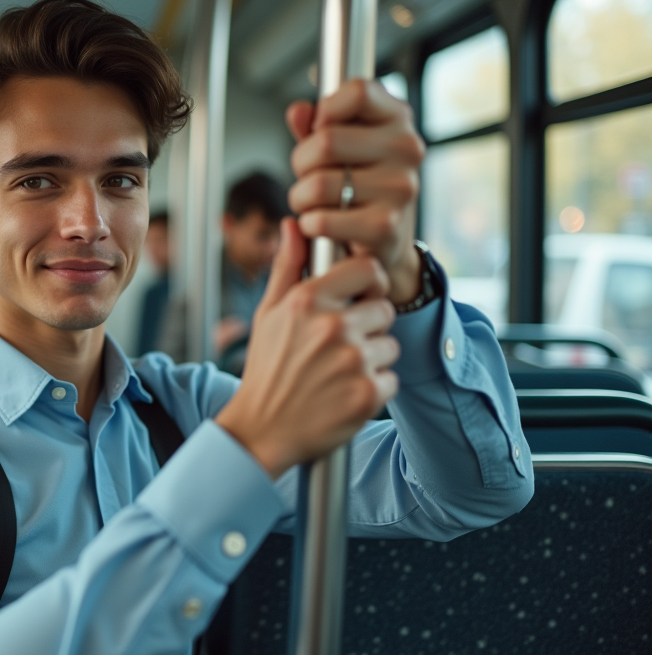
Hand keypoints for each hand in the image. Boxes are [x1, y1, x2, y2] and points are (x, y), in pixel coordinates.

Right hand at [215, 219, 398, 477]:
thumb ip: (287, 266)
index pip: (368, 269)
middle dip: (369, 325)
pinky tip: (344, 393)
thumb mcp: (268, 313)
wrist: (262, 429)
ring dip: (372, 359)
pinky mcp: (368, 395)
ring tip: (338, 372)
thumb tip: (294, 224)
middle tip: (340, 345)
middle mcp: (333, 327)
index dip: (368, 282)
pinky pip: (391, 380)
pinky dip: (373, 389)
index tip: (360, 296)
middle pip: (384, 309)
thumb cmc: (265, 369)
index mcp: (308, 301)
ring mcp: (353, 362)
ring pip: (389, 346)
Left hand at [286, 79, 424, 304]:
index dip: (326, 111)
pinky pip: (321, 220)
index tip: (321, 130)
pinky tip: (319, 224)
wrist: (384, 241)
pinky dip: (308, 224)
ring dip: (300, 198)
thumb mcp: (338, 148)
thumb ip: (314, 127)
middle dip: (301, 163)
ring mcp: (400, 188)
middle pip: (325, 141)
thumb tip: (298, 111)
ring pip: (316, 184)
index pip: (358, 91)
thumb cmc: (358, 185)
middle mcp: (406, 149)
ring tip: (313, 203)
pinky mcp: (385, 226)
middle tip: (310, 176)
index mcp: (397, 119)